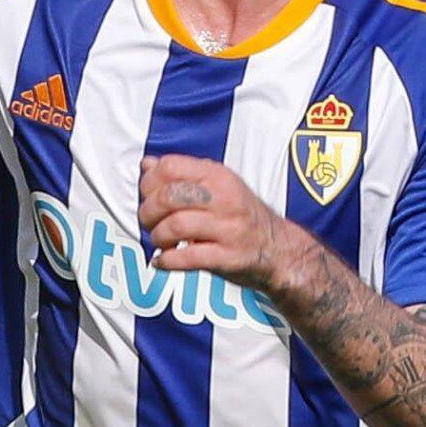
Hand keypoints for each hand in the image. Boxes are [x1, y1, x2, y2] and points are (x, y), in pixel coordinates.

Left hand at [139, 151, 292, 282]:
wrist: (278, 248)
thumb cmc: (243, 216)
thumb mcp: (218, 185)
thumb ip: (183, 175)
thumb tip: (148, 165)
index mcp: (218, 176)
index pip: (170, 167)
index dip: (149, 182)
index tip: (147, 196)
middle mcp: (224, 199)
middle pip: (168, 197)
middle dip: (148, 212)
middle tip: (149, 222)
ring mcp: (228, 228)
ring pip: (175, 226)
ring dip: (158, 237)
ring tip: (160, 242)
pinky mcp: (228, 257)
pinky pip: (187, 257)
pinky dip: (166, 261)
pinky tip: (162, 261)